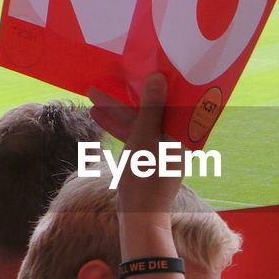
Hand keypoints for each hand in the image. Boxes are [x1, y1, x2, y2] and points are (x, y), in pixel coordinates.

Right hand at [89, 72, 178, 216]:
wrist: (139, 215)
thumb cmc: (146, 176)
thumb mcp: (145, 136)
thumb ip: (151, 107)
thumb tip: (158, 77)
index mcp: (185, 133)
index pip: (176, 99)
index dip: (161, 81)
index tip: (148, 63)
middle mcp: (177, 138)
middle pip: (155, 109)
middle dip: (130, 95)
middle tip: (113, 75)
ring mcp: (162, 148)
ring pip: (140, 121)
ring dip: (118, 109)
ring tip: (93, 93)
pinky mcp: (149, 157)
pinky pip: (135, 134)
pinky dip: (119, 126)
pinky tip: (97, 115)